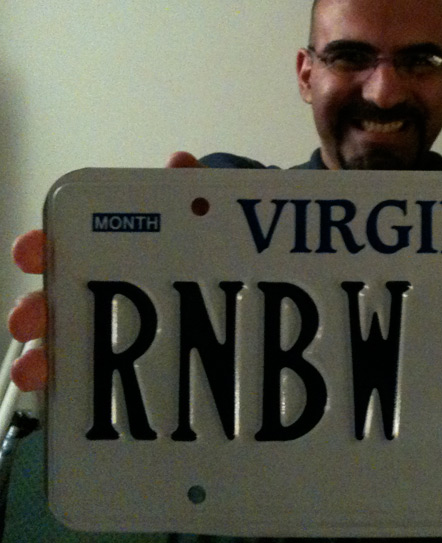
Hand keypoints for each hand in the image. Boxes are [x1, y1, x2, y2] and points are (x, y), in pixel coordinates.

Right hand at [7, 152, 205, 390]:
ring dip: (42, 358)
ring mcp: (103, 330)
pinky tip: (82, 410)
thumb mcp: (198, 214)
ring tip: (35, 374)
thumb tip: (181, 163)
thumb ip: (188, 189)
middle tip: (29, 320)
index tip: (30, 253)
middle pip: (49, 302)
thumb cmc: (195, 243)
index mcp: (101, 250)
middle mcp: (90, 290)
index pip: (60, 246)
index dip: (39, 248)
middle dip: (31, 311)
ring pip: (61, 345)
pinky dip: (83, 393)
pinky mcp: (126, 366)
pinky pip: (96, 381)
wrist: (224, 277)